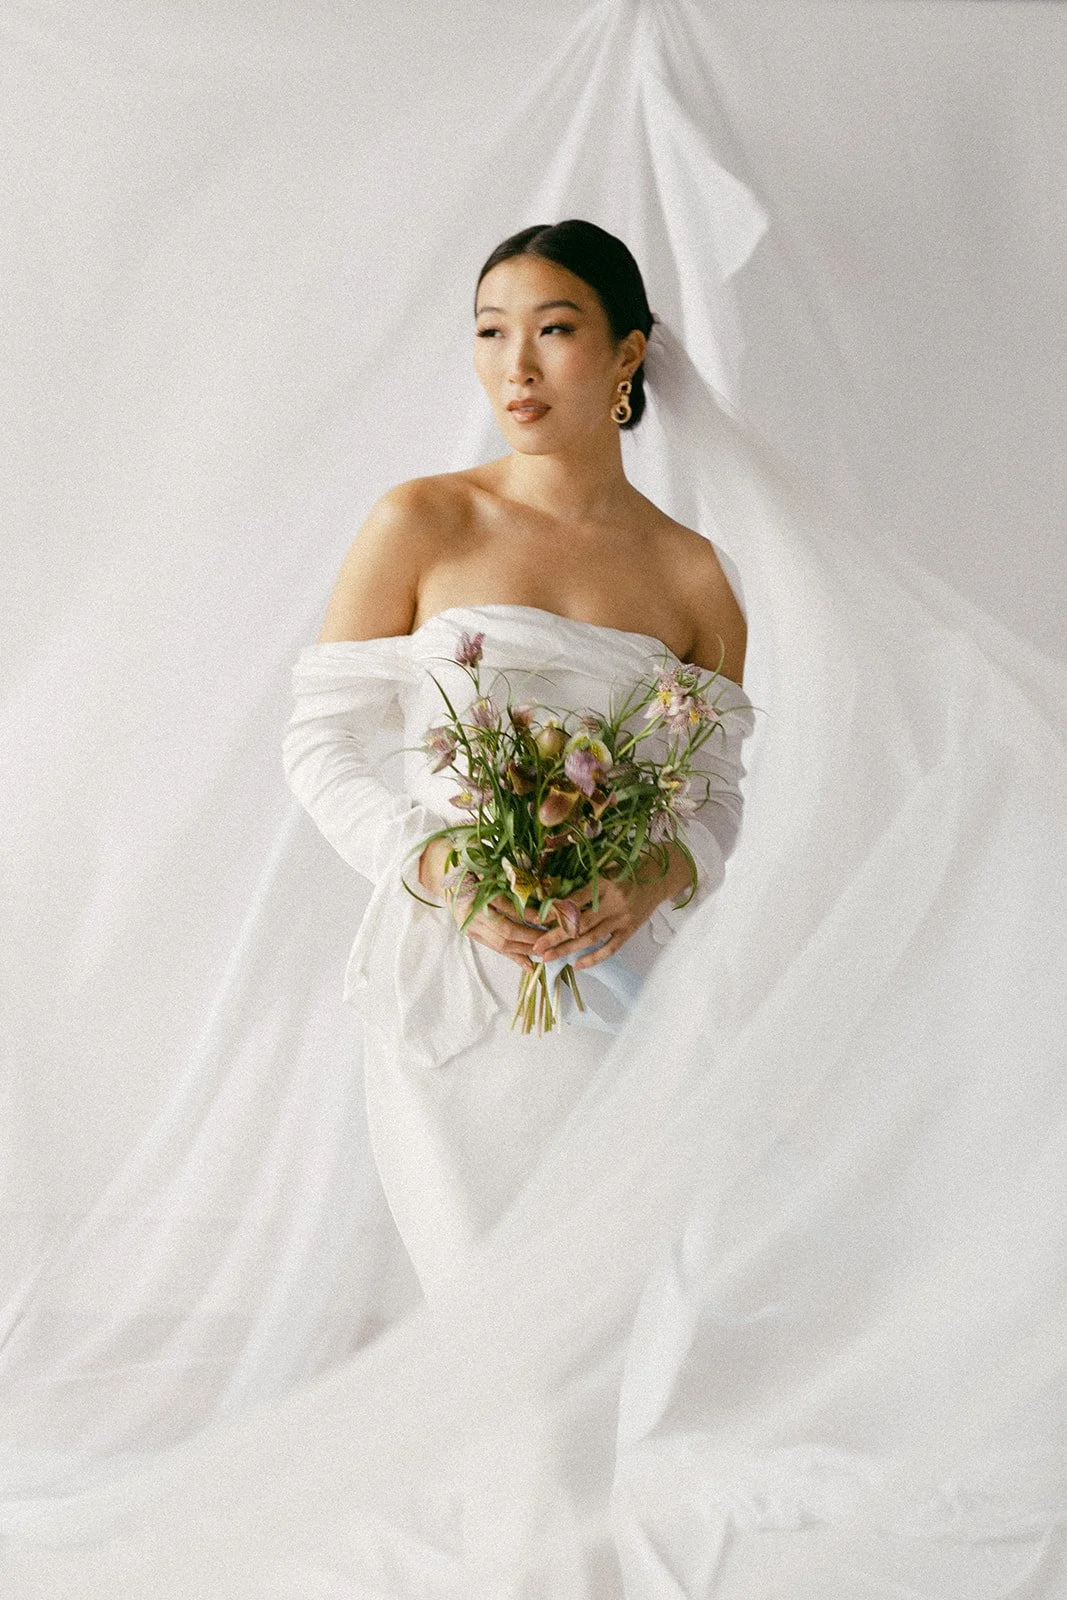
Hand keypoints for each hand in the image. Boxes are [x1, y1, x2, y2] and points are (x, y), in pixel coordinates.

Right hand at [418, 837, 547, 972]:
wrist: (441, 870)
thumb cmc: (467, 859)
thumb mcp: (486, 860)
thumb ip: (507, 871)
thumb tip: (538, 882)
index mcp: (474, 892)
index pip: (507, 909)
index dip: (531, 915)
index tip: (551, 916)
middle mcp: (470, 913)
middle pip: (506, 932)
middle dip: (532, 937)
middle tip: (554, 937)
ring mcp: (469, 925)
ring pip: (500, 944)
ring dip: (525, 949)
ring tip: (546, 949)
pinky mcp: (470, 932)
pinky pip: (494, 948)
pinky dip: (512, 956)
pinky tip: (528, 964)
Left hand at [528, 845, 693, 970]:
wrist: (659, 877)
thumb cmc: (627, 869)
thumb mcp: (605, 867)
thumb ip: (584, 881)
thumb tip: (554, 898)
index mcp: (604, 882)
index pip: (575, 900)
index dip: (555, 912)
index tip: (536, 921)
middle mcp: (614, 902)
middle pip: (581, 924)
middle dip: (556, 937)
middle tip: (537, 948)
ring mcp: (623, 918)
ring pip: (592, 938)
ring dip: (568, 949)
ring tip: (548, 958)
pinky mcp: (630, 930)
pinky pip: (610, 948)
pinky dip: (593, 958)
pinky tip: (576, 965)